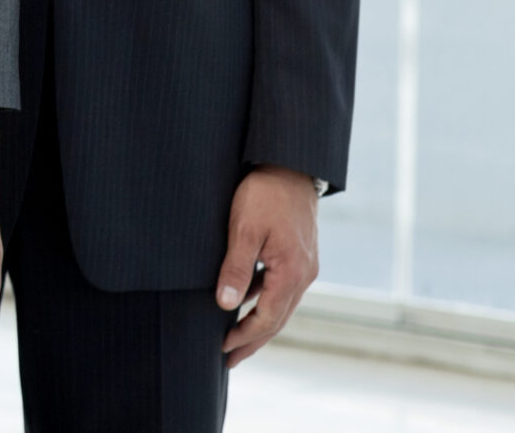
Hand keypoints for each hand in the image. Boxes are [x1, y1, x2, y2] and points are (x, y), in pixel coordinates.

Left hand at [217, 165, 318, 366]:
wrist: (289, 166)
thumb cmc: (264, 195)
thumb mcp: (243, 230)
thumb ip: (236, 268)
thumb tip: (226, 305)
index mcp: (292, 273)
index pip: (268, 318)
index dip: (244, 336)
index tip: (222, 349)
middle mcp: (304, 275)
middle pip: (278, 319)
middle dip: (253, 340)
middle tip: (229, 360)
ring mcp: (305, 266)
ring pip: (281, 305)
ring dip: (259, 323)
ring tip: (235, 339)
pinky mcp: (299, 256)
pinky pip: (281, 288)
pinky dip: (264, 302)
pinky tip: (245, 304)